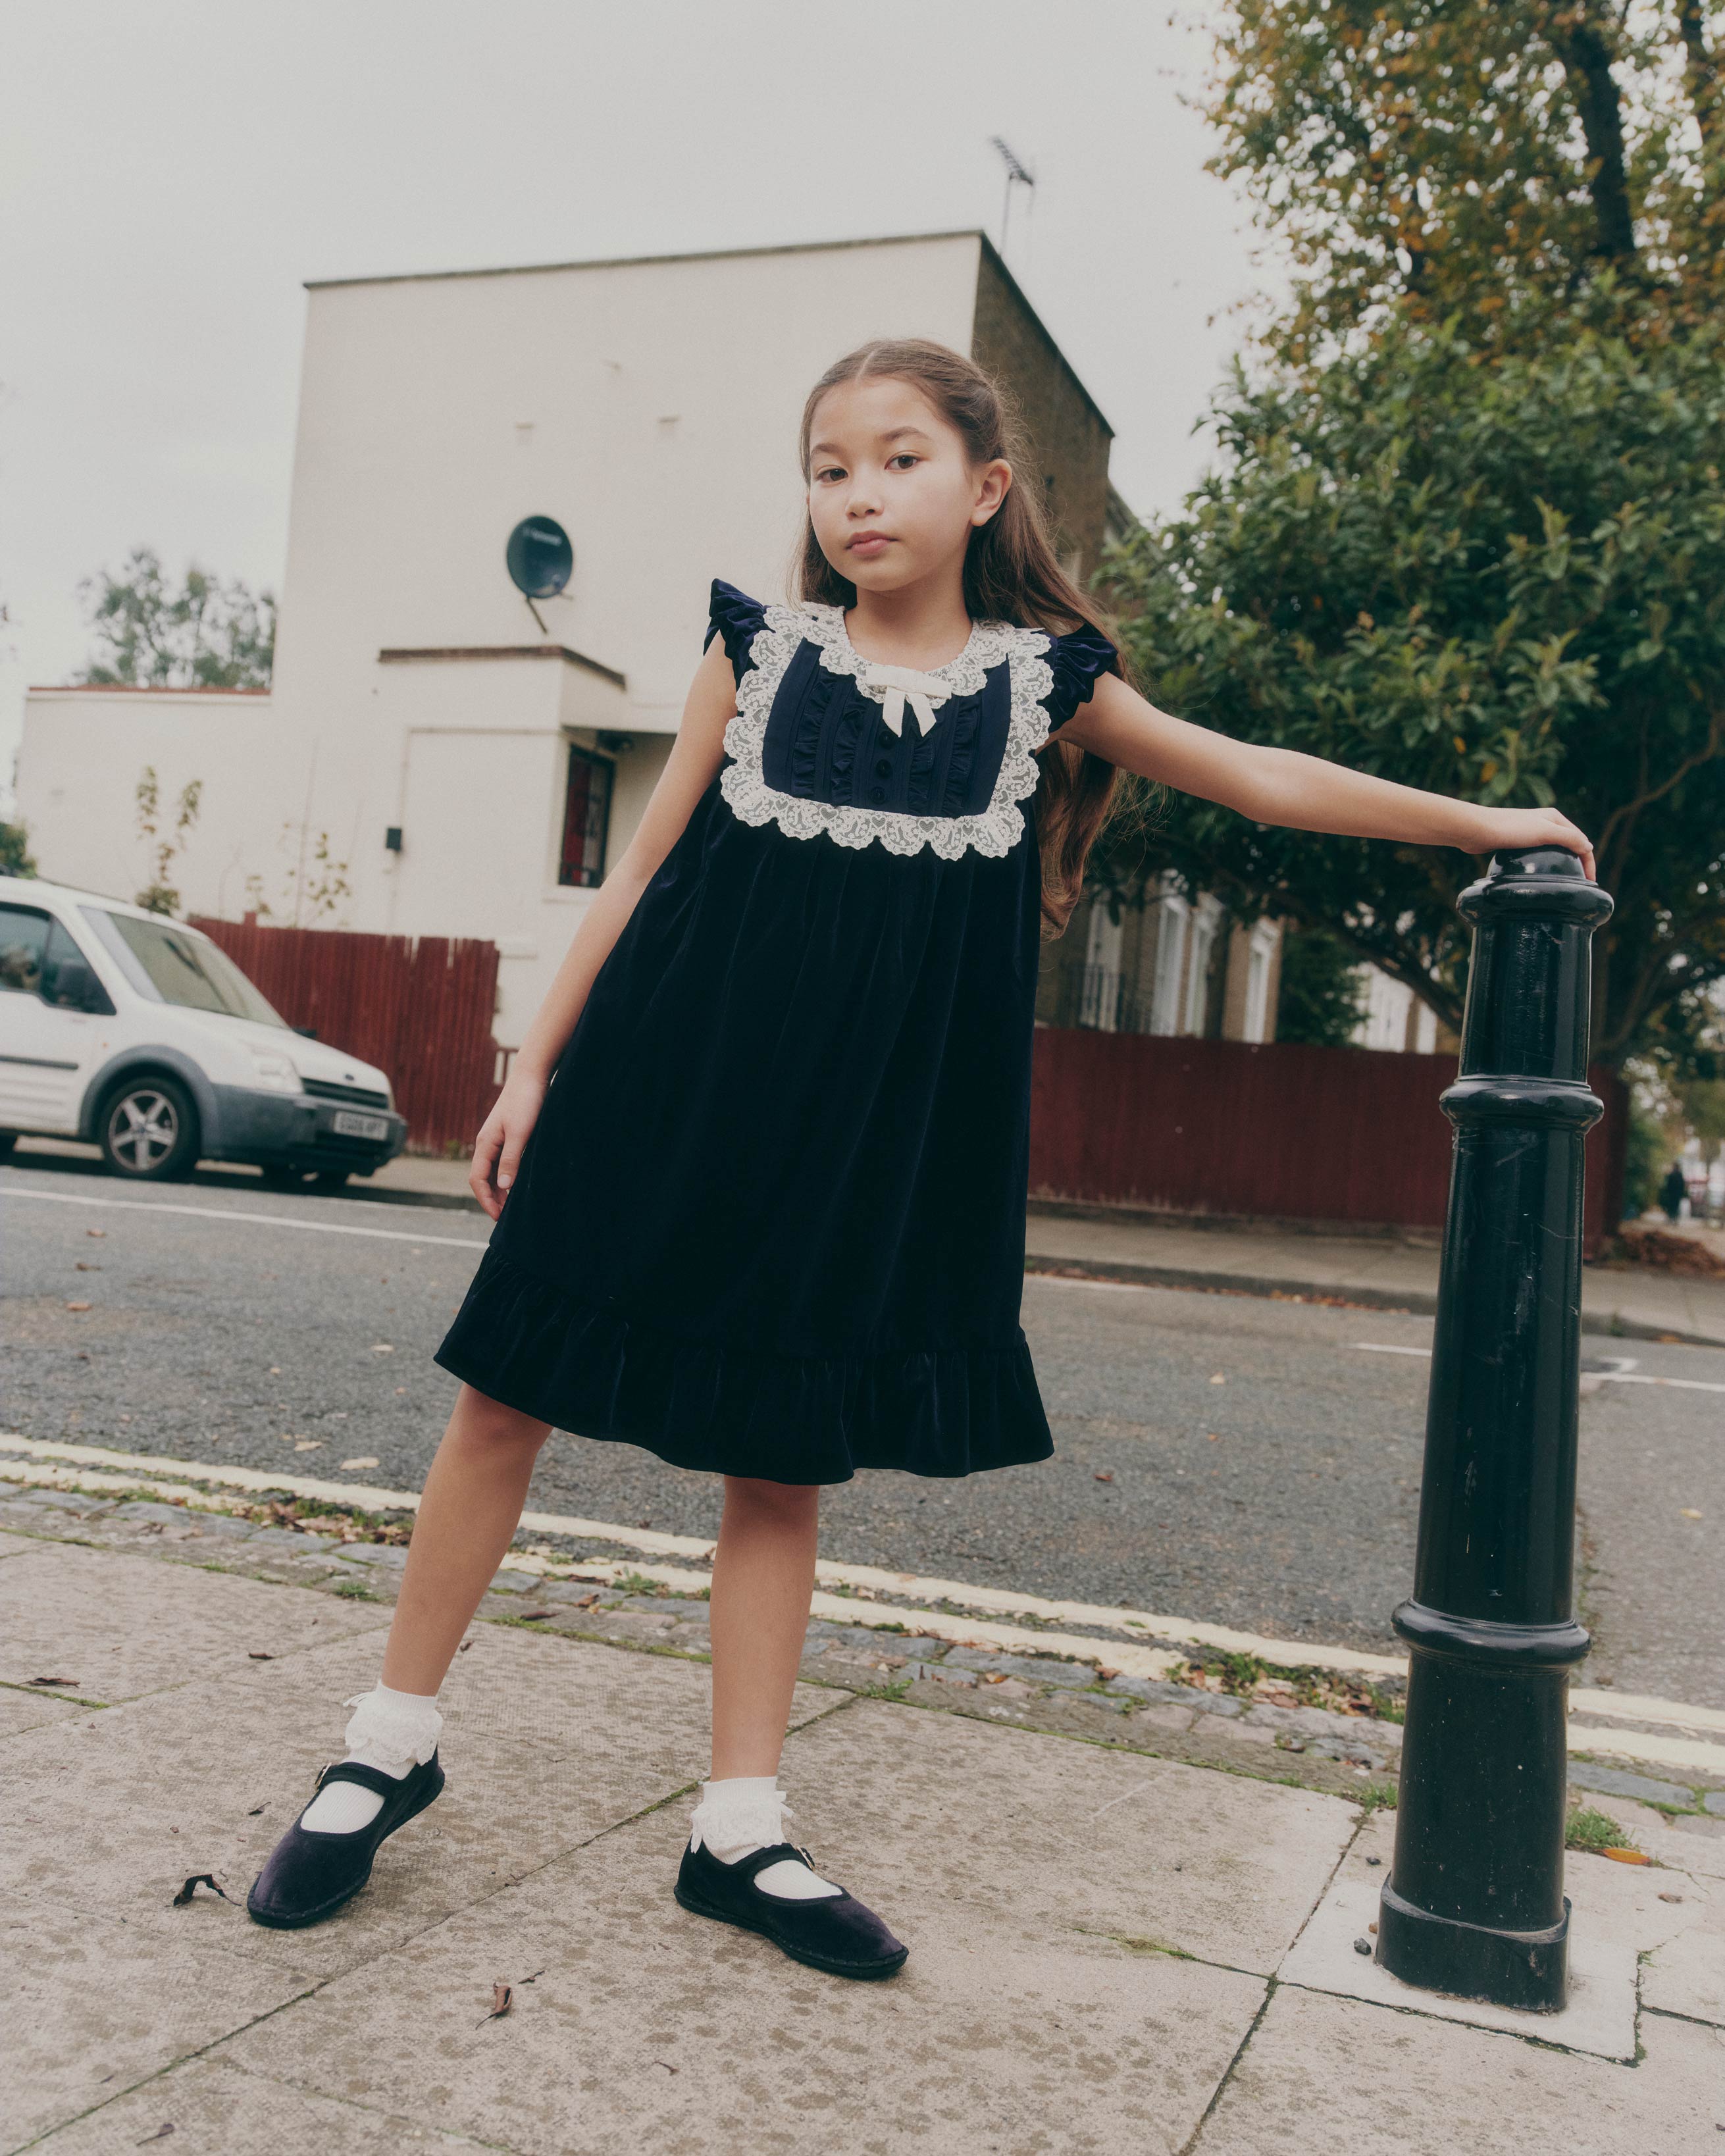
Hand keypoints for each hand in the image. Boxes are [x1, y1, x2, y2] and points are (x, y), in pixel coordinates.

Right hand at [469, 1069, 548, 1220]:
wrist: (531, 1076)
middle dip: (491, 1199)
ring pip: (492, 1171)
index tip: (498, 1217)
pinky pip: (502, 1162)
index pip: (477, 1179)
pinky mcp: (508, 1135)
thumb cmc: (526, 1102)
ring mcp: (496, 1139)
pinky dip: (507, 1177)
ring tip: (511, 1207)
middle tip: (505, 1218)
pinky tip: (518, 1184)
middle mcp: (487, 1143)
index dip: (485, 1200)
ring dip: (499, 1190)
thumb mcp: (520, 1134)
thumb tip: (502, 1187)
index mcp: (485, 1144)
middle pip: (482, 1178)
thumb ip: (510, 1160)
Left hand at [1468, 805, 1595, 881]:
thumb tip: (1589, 848)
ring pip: (1553, 850)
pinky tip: (1541, 876)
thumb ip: (1568, 838)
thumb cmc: (1510, 829)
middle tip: (1581, 884)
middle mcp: (1545, 822)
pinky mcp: (1517, 842)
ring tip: (1566, 882)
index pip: (1580, 840)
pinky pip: (1537, 855)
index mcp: (1555, 818)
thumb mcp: (1544, 832)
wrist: (1477, 830)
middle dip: (1579, 862)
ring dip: (1562, 863)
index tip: (1590, 881)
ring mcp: (1531, 832)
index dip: (1588, 860)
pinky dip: (1545, 865)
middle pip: (1569, 844)